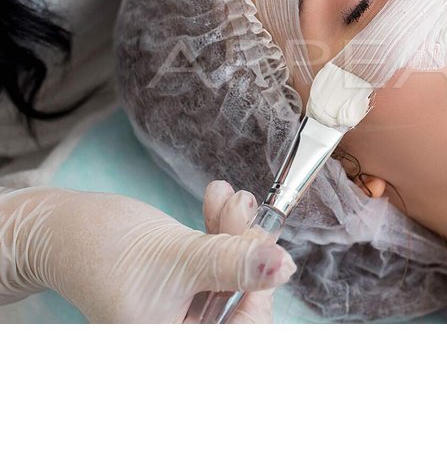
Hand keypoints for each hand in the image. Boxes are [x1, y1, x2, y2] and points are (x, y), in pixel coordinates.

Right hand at [0, 181, 295, 322]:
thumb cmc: (105, 251)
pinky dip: (222, 228)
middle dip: (247, 252)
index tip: (267, 256)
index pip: (241, 335)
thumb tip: (284, 268)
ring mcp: (188, 310)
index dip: (260, 298)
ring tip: (228, 197)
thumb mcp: (179, 259)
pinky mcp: (188, 283)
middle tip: (243, 211)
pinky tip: (218, 197)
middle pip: (241, 300)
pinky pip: (219, 258)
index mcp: (176, 346)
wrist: (64, 229)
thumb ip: (231, 265)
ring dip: (236, 231)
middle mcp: (184, 335)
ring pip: (234, 273)